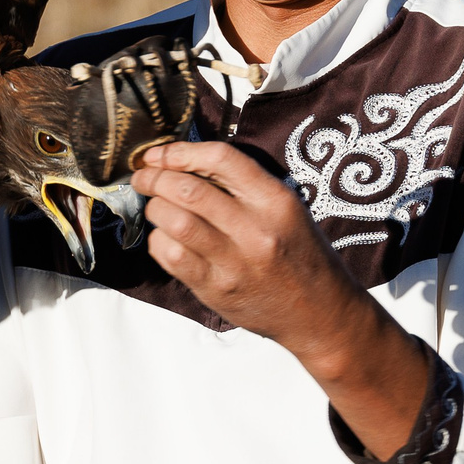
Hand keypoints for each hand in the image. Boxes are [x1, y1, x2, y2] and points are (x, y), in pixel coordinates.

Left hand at [133, 141, 429, 459]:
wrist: (318, 312)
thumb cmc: (298, 253)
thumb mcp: (286, 208)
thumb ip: (242, 185)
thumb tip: (182, 162)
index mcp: (276, 201)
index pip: (221, 159)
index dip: (180, 151)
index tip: (160, 155)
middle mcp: (256, 230)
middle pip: (188, 190)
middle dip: (155, 178)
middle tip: (144, 177)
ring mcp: (234, 263)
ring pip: (174, 221)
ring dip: (154, 208)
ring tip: (155, 206)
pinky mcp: (215, 289)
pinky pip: (171, 256)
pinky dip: (158, 240)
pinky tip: (164, 237)